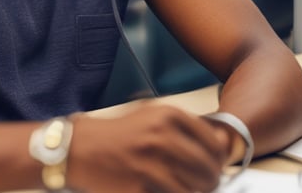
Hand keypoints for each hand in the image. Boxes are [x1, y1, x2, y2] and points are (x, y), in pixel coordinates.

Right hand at [67, 103, 227, 192]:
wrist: (80, 149)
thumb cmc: (119, 134)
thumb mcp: (152, 117)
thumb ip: (186, 127)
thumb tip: (221, 145)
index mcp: (167, 116)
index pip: (214, 143)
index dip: (220, 159)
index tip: (217, 165)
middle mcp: (161, 137)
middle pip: (208, 169)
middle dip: (211, 180)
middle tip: (206, 183)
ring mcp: (150, 164)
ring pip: (195, 189)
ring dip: (196, 192)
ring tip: (188, 188)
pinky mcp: (139, 188)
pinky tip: (168, 190)